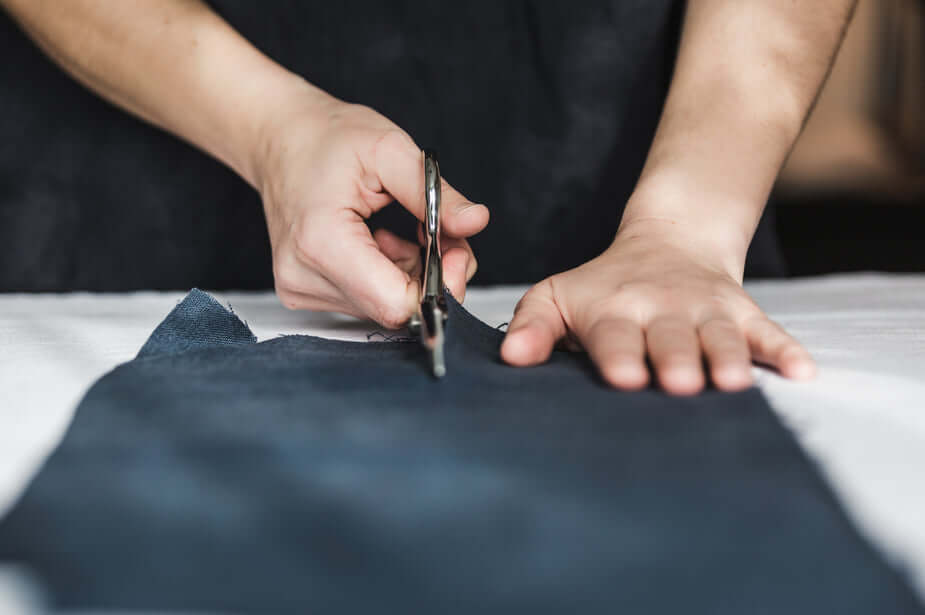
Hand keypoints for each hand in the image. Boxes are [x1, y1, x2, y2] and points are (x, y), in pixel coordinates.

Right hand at [255, 86, 487, 326]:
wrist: (280, 138)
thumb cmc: (328, 137)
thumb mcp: (390, 149)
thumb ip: (436, 193)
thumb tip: (476, 222)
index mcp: (320, 242)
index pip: (395, 304)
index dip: (438, 286)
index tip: (454, 250)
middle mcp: (303, 276)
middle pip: (394, 309)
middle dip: (430, 276)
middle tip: (437, 232)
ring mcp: (300, 289)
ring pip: (384, 307)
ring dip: (411, 275)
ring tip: (404, 232)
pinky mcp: (304, 293)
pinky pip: (367, 301)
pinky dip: (389, 276)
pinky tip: (382, 243)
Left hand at [500, 219, 814, 394]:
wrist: (669, 242)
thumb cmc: (603, 286)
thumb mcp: (558, 295)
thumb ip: (532, 324)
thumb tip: (510, 358)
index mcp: (615, 309)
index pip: (616, 335)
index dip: (620, 355)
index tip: (623, 377)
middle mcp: (663, 309)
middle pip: (671, 337)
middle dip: (676, 359)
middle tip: (680, 384)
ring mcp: (707, 311)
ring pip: (720, 335)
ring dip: (727, 357)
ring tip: (734, 382)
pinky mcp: (743, 313)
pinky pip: (768, 331)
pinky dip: (785, 350)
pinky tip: (803, 372)